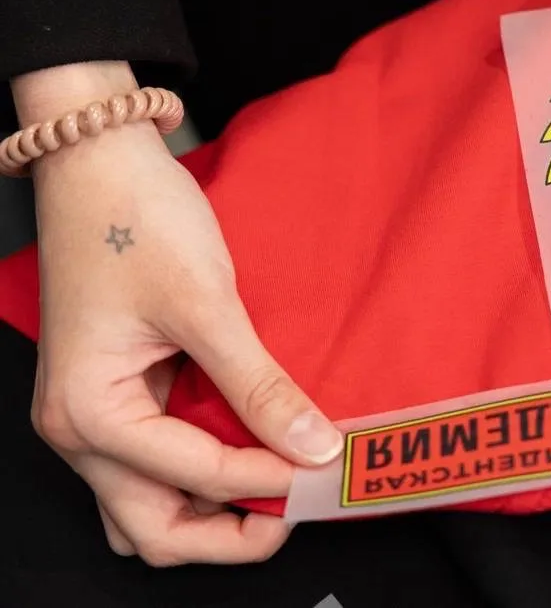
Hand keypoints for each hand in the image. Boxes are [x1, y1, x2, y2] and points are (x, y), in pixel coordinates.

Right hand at [14, 62, 342, 565]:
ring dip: (214, 512)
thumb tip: (314, 444)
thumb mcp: (206, 304)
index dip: (269, 480)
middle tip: (303, 502)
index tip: (330, 471)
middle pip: (158, 527)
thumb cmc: (134, 218)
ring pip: (151, 507)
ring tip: (281, 484)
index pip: (195, 478)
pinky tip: (253, 449)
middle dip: (231, 533)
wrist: (101, 160)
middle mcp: (79, 431)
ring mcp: (95, 417)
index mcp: (89, 414)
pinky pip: (159, 463)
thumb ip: (259, 385)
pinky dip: (203, 474)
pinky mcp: (118, 395)